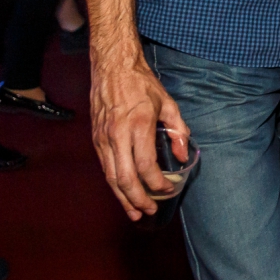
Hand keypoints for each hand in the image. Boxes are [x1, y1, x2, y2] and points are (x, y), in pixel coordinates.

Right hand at [90, 50, 188, 220]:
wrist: (112, 67)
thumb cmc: (141, 83)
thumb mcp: (168, 103)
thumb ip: (179, 130)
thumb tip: (183, 155)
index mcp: (138, 125)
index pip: (145, 165)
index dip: (157, 183)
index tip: (168, 189)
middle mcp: (117, 135)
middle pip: (124, 178)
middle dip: (137, 199)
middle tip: (149, 211)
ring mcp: (103, 138)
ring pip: (110, 177)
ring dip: (123, 198)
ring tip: (134, 212)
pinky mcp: (95, 139)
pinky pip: (104, 167)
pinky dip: (114, 184)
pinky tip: (123, 192)